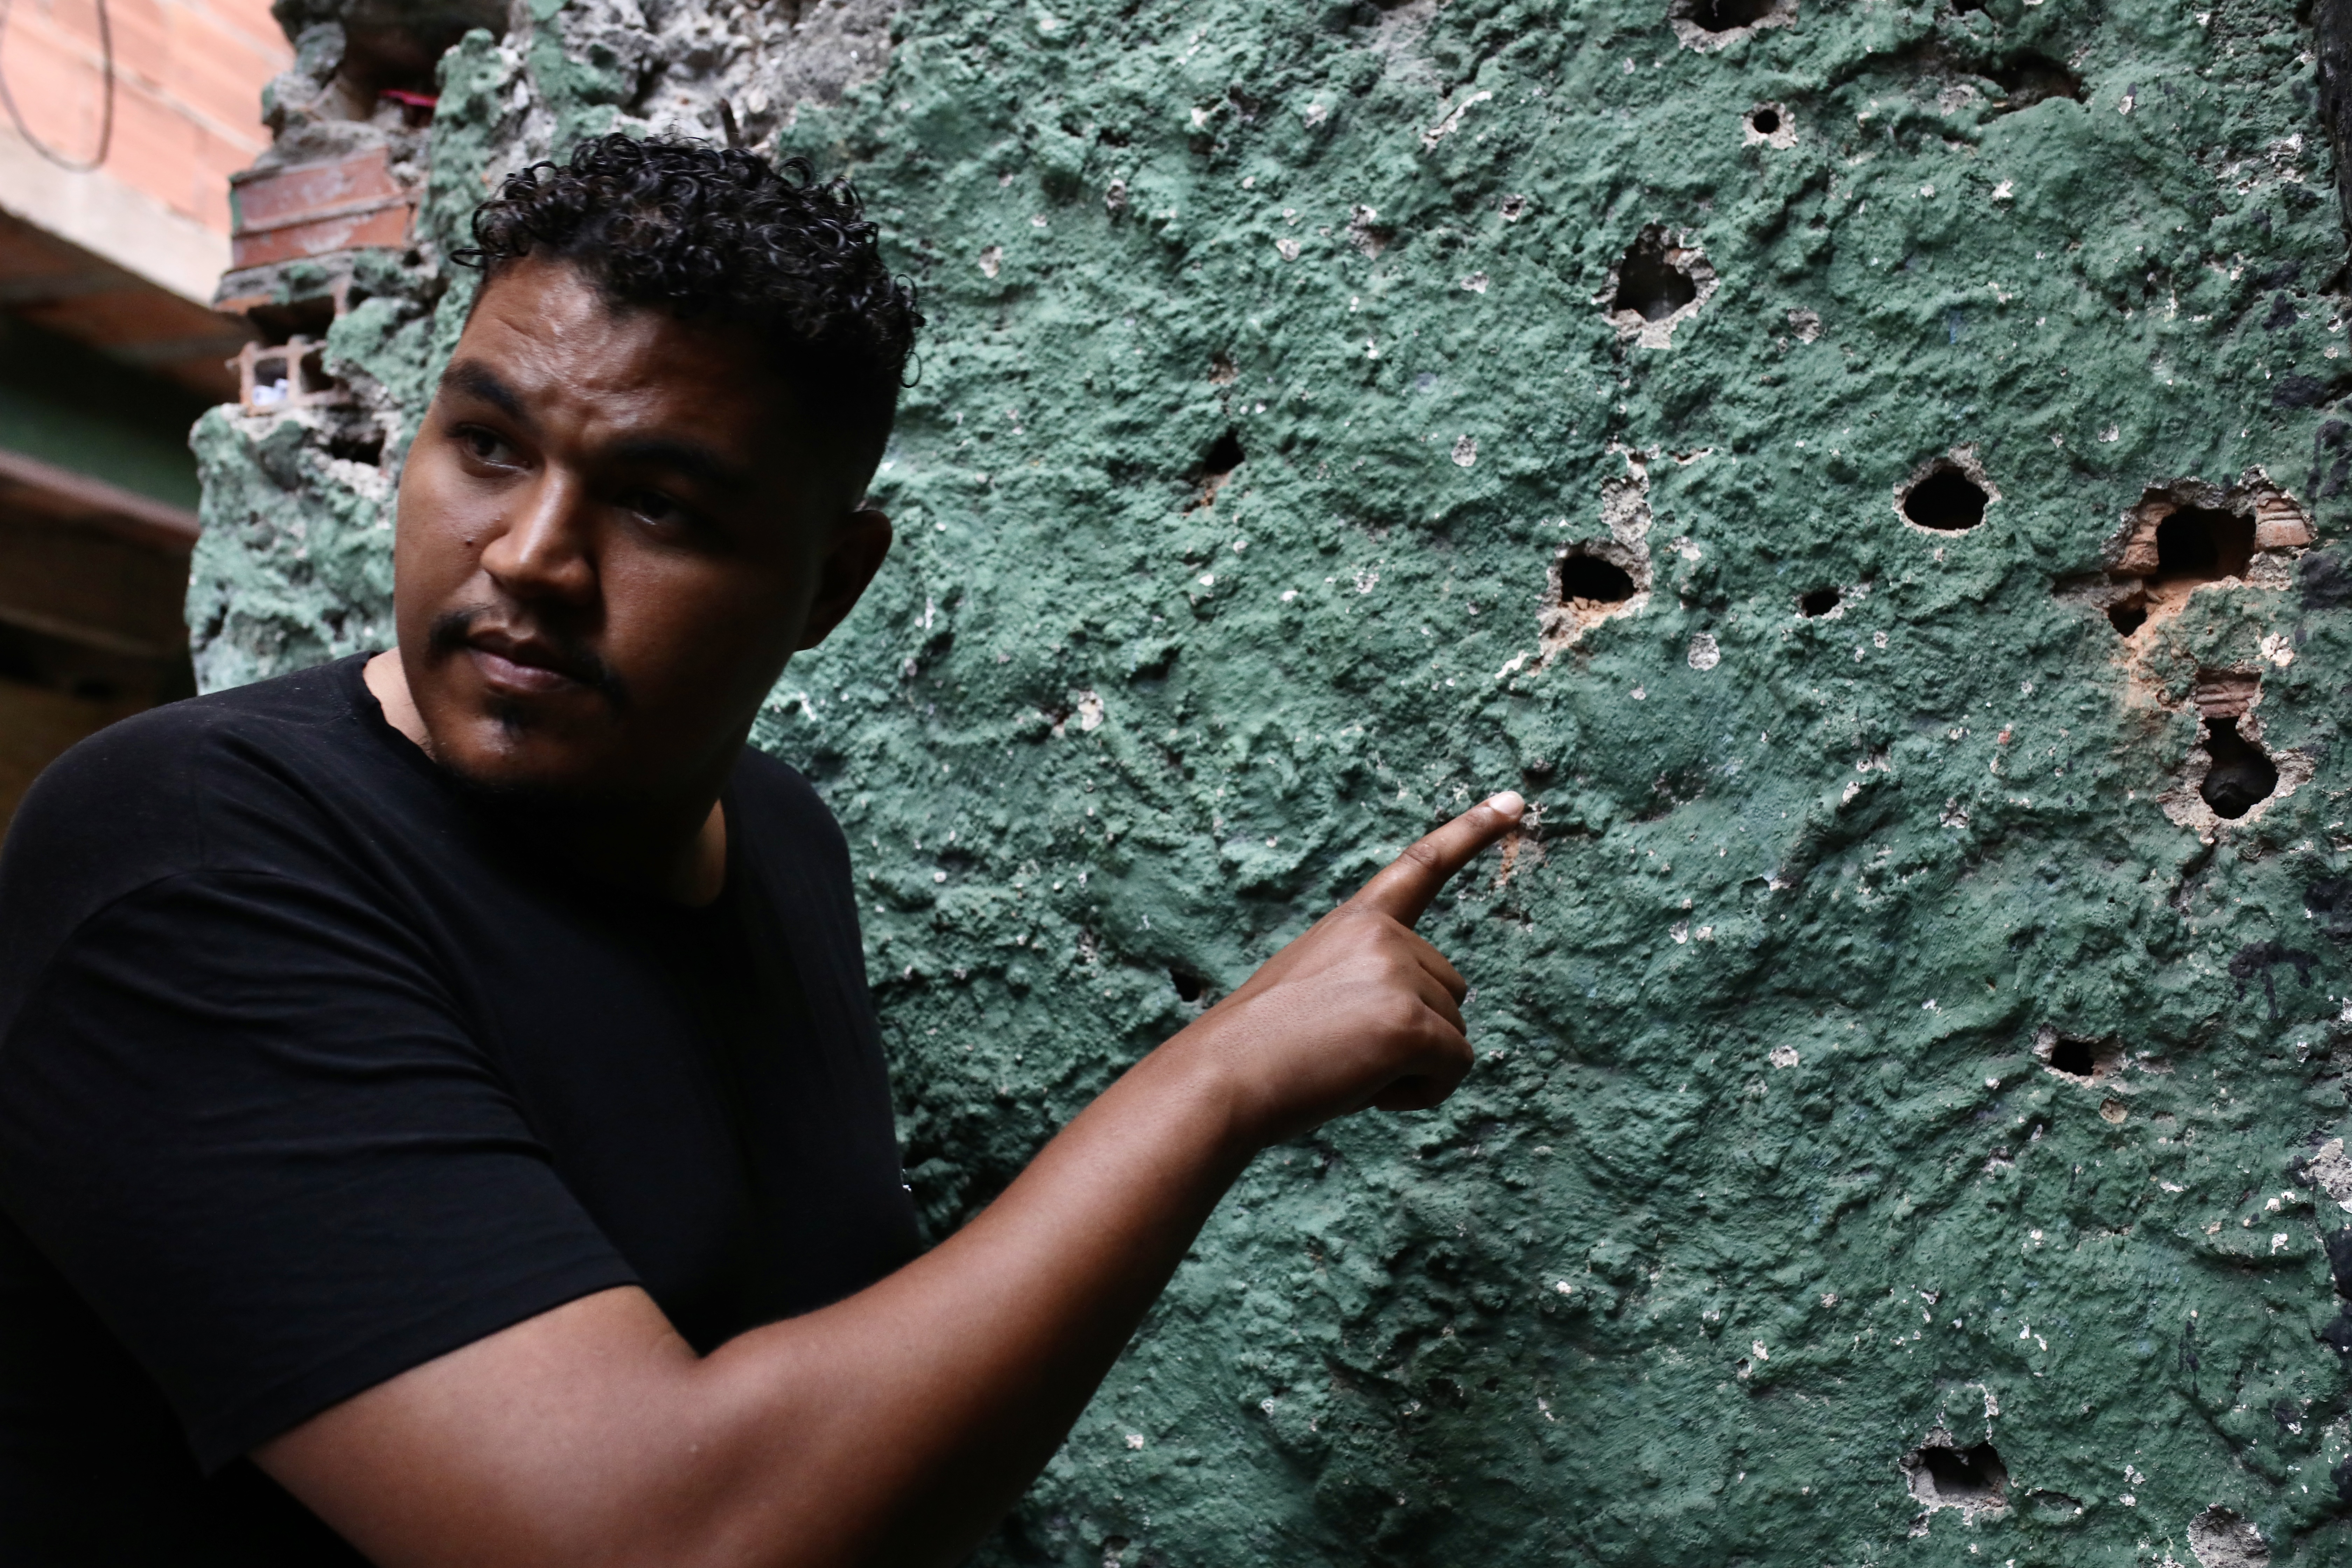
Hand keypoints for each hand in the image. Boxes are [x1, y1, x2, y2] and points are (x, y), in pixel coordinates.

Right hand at [1168, 791, 1525, 1149]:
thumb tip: (1424, 1026)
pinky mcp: (1412, 1024)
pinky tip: (1366, 1090)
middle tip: (1343, 1050)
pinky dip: (1421, 1093)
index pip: (1423, 866)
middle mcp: (1384, 934)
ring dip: (1412, 1066)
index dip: (1472, 831)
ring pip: (1453, 1034)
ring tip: (1345, 1068)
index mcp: (1356, 921)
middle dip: (1413, 1032)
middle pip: (1450, 990)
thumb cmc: (1260, 1050)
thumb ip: (1368, 983)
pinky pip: (1454, 1068)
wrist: (1222, 1078)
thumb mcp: (1314, 991)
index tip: (1514, 800)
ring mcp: (1399, 973)